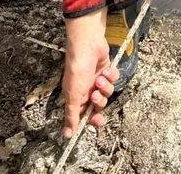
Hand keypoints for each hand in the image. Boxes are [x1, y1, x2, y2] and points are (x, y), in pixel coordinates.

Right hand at [63, 9, 117, 137]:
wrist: (88, 44)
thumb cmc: (77, 68)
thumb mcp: (73, 94)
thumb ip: (72, 115)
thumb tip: (66, 136)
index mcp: (76, 96)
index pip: (85, 114)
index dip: (92, 119)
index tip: (98, 121)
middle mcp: (87, 89)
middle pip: (98, 104)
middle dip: (100, 101)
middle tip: (97, 95)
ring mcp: (97, 79)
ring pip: (107, 92)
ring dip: (105, 86)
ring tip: (99, 78)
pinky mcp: (107, 70)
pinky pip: (114, 79)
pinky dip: (111, 75)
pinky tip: (106, 69)